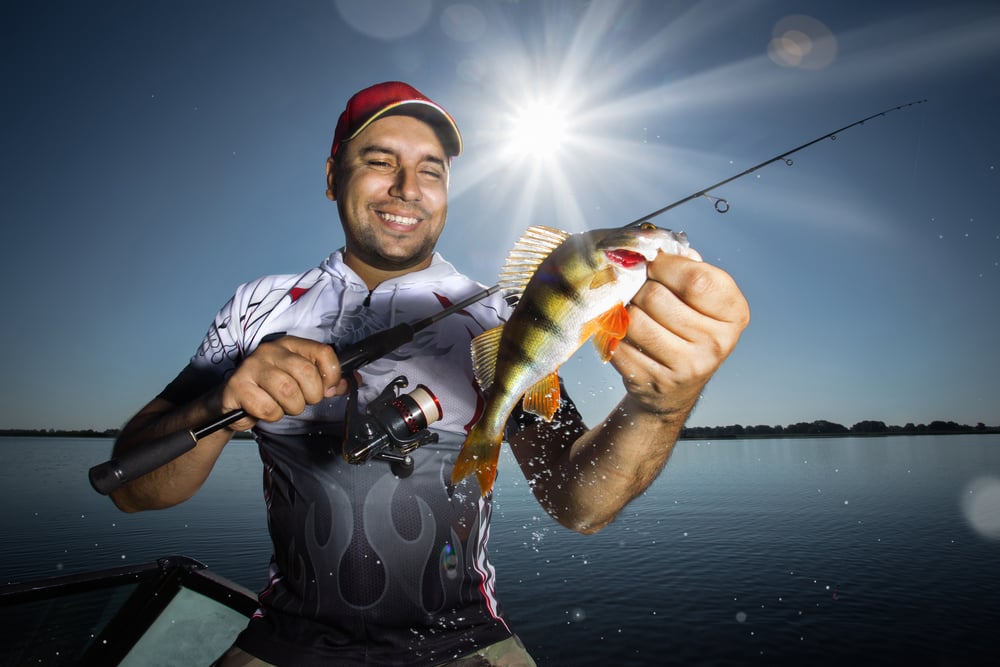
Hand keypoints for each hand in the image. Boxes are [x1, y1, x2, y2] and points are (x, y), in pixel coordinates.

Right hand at [221, 335, 348, 429]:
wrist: (233, 402)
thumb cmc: (269, 390)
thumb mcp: (300, 382)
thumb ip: (326, 381)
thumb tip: (353, 382)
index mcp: (290, 345)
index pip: (323, 352)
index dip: (332, 376)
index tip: (327, 389)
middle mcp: (271, 350)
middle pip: (307, 373)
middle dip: (311, 396)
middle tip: (301, 401)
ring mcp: (252, 366)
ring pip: (288, 391)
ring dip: (290, 408)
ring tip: (281, 406)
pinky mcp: (238, 386)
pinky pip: (268, 408)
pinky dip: (271, 416)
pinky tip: (264, 410)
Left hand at [611, 252, 749, 414]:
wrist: (676, 387)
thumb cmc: (687, 328)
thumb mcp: (700, 297)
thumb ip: (686, 267)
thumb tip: (655, 245)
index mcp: (734, 313)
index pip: (696, 279)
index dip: (665, 265)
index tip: (654, 264)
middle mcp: (717, 342)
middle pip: (656, 297)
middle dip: (641, 288)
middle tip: (643, 293)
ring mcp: (687, 366)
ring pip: (635, 320)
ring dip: (626, 312)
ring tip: (636, 314)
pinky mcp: (656, 381)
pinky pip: (620, 345)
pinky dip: (616, 336)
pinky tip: (628, 338)